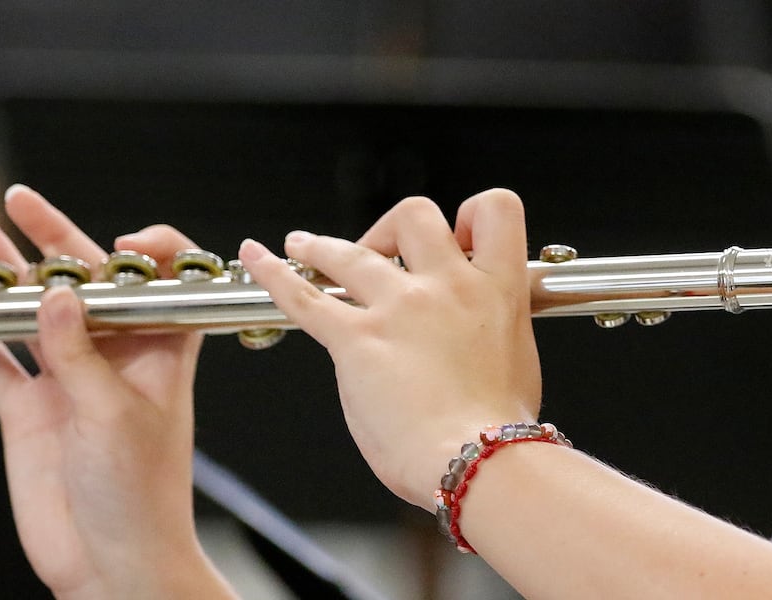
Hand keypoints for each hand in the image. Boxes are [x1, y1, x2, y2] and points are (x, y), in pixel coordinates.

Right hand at [0, 185, 232, 598]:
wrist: (111, 558)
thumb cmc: (143, 492)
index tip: (124, 244)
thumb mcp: (117, 416)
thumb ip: (82, 355)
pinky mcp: (29, 407)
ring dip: (8, 275)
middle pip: (88, 283)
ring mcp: (69, 377)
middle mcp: (115, 356)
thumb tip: (58, 295)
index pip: (165, 285)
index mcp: (160, 352)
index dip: (152, 254)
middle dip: (58, 240)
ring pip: (36, 311)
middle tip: (23, 202)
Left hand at [239, 189, 540, 508]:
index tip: (453, 236)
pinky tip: (256, 256)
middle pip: (414, 214)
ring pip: (351, 249)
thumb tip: (467, 327)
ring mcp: (399, 309)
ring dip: (323, 245)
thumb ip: (488, 327)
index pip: (494, 210)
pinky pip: (304, 296)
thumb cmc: (498, 428)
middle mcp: (447, 286)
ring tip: (304, 245)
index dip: (469, 216)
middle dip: (392, 229)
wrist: (479, 462)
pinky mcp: (357, 339)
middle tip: (380, 253)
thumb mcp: (514, 359)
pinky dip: (273, 273)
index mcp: (497, 289)